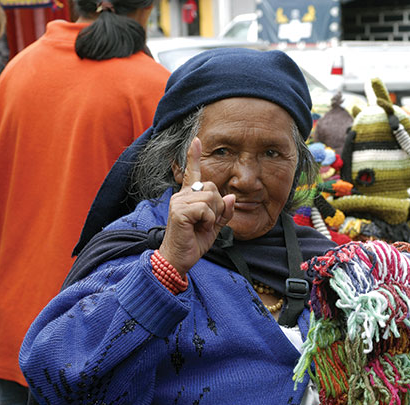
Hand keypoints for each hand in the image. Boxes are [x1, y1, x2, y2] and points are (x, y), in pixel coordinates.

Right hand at [158, 137, 234, 276]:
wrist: (179, 260)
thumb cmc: (194, 243)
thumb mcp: (214, 227)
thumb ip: (223, 212)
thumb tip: (230, 196)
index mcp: (188, 197)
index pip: (191, 173)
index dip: (193, 156)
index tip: (197, 140)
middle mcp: (181, 196)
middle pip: (212, 188)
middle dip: (217, 207)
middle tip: (207, 222)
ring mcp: (178, 202)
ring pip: (210, 197)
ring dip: (213, 216)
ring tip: (201, 227)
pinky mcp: (179, 211)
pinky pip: (205, 209)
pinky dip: (208, 221)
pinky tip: (198, 229)